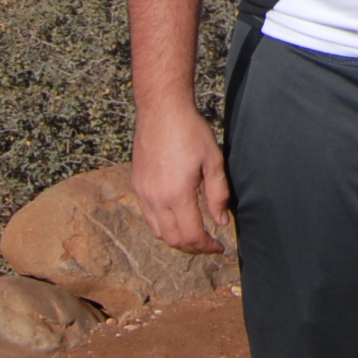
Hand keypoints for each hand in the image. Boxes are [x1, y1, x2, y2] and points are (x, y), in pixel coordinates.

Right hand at [132, 100, 233, 255]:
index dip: (207, 246)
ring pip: (158, 232)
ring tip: (195, 236)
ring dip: (177, 239)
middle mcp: (155, 199)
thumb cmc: (190, 132)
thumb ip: (218, 195)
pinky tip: (177, 219)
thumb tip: (221, 222)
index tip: (219, 247)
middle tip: (209, 245)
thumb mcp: (213, 161)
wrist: (161, 110)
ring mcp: (143, 193)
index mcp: (177, 195)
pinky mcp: (137, 185)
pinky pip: (148, 217)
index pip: (192, 235)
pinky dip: (163, 226)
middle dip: (193, 247)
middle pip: (173, 239)